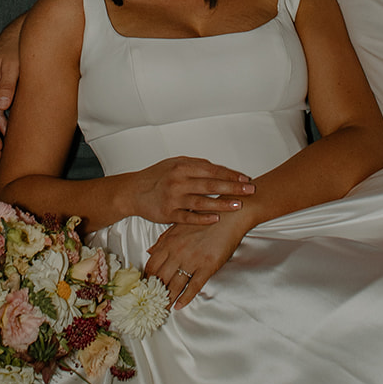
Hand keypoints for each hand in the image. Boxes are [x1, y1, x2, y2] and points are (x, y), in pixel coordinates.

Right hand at [130, 157, 254, 225]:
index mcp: (182, 166)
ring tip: (238, 205)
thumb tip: (218, 169)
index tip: (245, 179)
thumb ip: (196, 165)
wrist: (133, 191)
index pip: (212, 170)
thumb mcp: (174, 163)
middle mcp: (178, 180)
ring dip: (221, 204)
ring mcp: (173, 198)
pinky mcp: (168, 214)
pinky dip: (202, 218)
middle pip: (210, 185)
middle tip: (249, 191)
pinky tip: (216, 219)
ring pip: (201, 201)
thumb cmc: (157, 176)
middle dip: (232, 188)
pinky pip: (188, 217)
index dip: (230, 175)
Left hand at [145, 214, 249, 308]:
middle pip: (160, 278)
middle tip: (151, 302)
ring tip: (162, 309)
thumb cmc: (203, 217)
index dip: (146, 278)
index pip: (152, 265)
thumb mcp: (179, 225)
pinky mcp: (207, 266)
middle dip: (154, 292)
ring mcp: (192, 260)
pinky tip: (179, 306)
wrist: (228, 215)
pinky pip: (193, 286)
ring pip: (175, 285)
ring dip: (167, 299)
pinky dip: (185, 298)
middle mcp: (178, 252)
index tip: (144, 287)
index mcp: (169, 242)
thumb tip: (149, 251)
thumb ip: (163, 240)